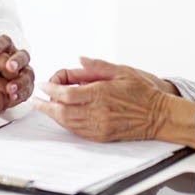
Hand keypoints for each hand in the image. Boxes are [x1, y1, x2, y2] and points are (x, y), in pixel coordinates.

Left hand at [0, 35, 34, 107]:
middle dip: (16, 61)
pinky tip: (13, 97)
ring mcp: (24, 73)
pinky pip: (27, 89)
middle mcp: (18, 59)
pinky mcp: (27, 87)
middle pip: (22, 56)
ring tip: (10, 88)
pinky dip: (20, 93)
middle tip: (10, 67)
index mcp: (6, 50)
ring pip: (28, 74)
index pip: (5, 42)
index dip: (0, 45)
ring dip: (19, 81)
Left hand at [32, 56, 169, 141]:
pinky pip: (78, 132)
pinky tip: (62, 118)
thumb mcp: (122, 71)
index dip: (52, 89)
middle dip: (46, 105)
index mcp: (101, 93)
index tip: (44, 84)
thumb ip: (98, 66)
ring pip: (68, 123)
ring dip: (54, 116)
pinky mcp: (103, 136)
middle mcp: (98, 112)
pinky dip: (66, 124)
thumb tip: (79, 58)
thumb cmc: (143, 91)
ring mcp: (100, 126)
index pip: (67, 93)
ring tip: (44, 108)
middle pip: (62, 111)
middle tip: (35, 100)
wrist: (159, 115)